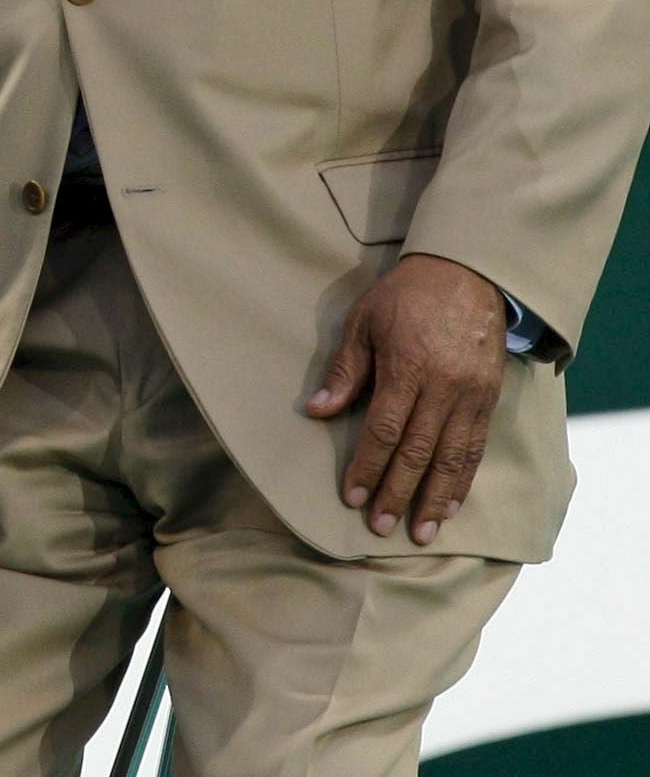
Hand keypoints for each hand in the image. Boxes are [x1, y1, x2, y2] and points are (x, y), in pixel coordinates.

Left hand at [305, 251, 507, 544]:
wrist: (468, 273)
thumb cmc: (406, 296)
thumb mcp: (364, 321)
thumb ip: (345, 370)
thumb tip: (316, 411)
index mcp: (408, 367)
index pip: (385, 430)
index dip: (367, 466)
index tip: (352, 497)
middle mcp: (445, 388)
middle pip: (419, 452)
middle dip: (398, 493)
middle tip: (381, 528)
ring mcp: (472, 396)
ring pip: (454, 458)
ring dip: (437, 499)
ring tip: (422, 533)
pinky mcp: (490, 399)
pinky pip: (477, 447)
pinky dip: (464, 480)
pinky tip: (453, 504)